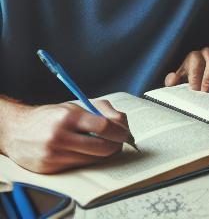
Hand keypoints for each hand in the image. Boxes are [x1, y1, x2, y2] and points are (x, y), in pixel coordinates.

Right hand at [0, 100, 130, 173]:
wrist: (17, 131)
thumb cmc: (51, 116)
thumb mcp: (76, 105)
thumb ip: (103, 110)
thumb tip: (123, 124)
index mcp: (69, 116)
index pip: (103, 127)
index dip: (119, 132)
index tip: (125, 133)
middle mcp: (60, 136)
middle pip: (101, 147)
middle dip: (115, 145)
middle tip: (119, 141)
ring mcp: (53, 155)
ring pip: (92, 160)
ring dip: (103, 154)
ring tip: (104, 145)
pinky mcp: (49, 168)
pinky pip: (79, 167)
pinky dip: (88, 160)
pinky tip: (87, 152)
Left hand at [164, 47, 208, 91]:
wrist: (206, 85)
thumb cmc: (190, 83)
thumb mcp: (179, 82)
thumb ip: (173, 81)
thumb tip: (172, 78)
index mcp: (194, 57)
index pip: (196, 59)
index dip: (195, 74)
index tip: (195, 89)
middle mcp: (208, 54)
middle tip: (207, 91)